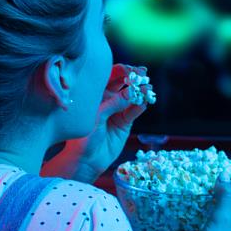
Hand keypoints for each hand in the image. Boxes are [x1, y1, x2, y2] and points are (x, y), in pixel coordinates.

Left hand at [64, 63, 151, 182]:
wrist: (86, 159)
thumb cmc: (83, 136)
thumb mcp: (96, 117)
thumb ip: (113, 104)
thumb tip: (131, 92)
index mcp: (95, 92)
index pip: (110, 75)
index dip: (122, 70)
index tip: (131, 70)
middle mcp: (107, 98)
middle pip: (124, 82)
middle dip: (135, 77)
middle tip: (143, 75)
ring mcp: (117, 110)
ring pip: (132, 96)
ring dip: (141, 91)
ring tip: (147, 89)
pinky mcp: (125, 122)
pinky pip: (135, 110)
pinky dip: (141, 105)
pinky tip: (145, 101)